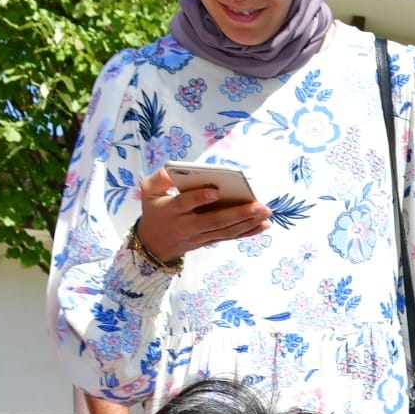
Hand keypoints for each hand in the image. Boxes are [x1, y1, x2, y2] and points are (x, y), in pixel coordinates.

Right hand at [133, 167, 270, 262]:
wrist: (153, 244)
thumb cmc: (154, 211)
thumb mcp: (148, 192)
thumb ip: (160, 179)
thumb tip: (175, 169)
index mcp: (171, 210)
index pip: (185, 203)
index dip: (200, 198)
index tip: (216, 191)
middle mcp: (187, 225)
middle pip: (214, 220)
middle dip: (238, 213)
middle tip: (260, 205)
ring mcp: (199, 236)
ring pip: (225, 231)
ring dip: (248, 223)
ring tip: (266, 213)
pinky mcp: (208, 241)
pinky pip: (229, 237)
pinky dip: (247, 233)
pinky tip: (264, 226)